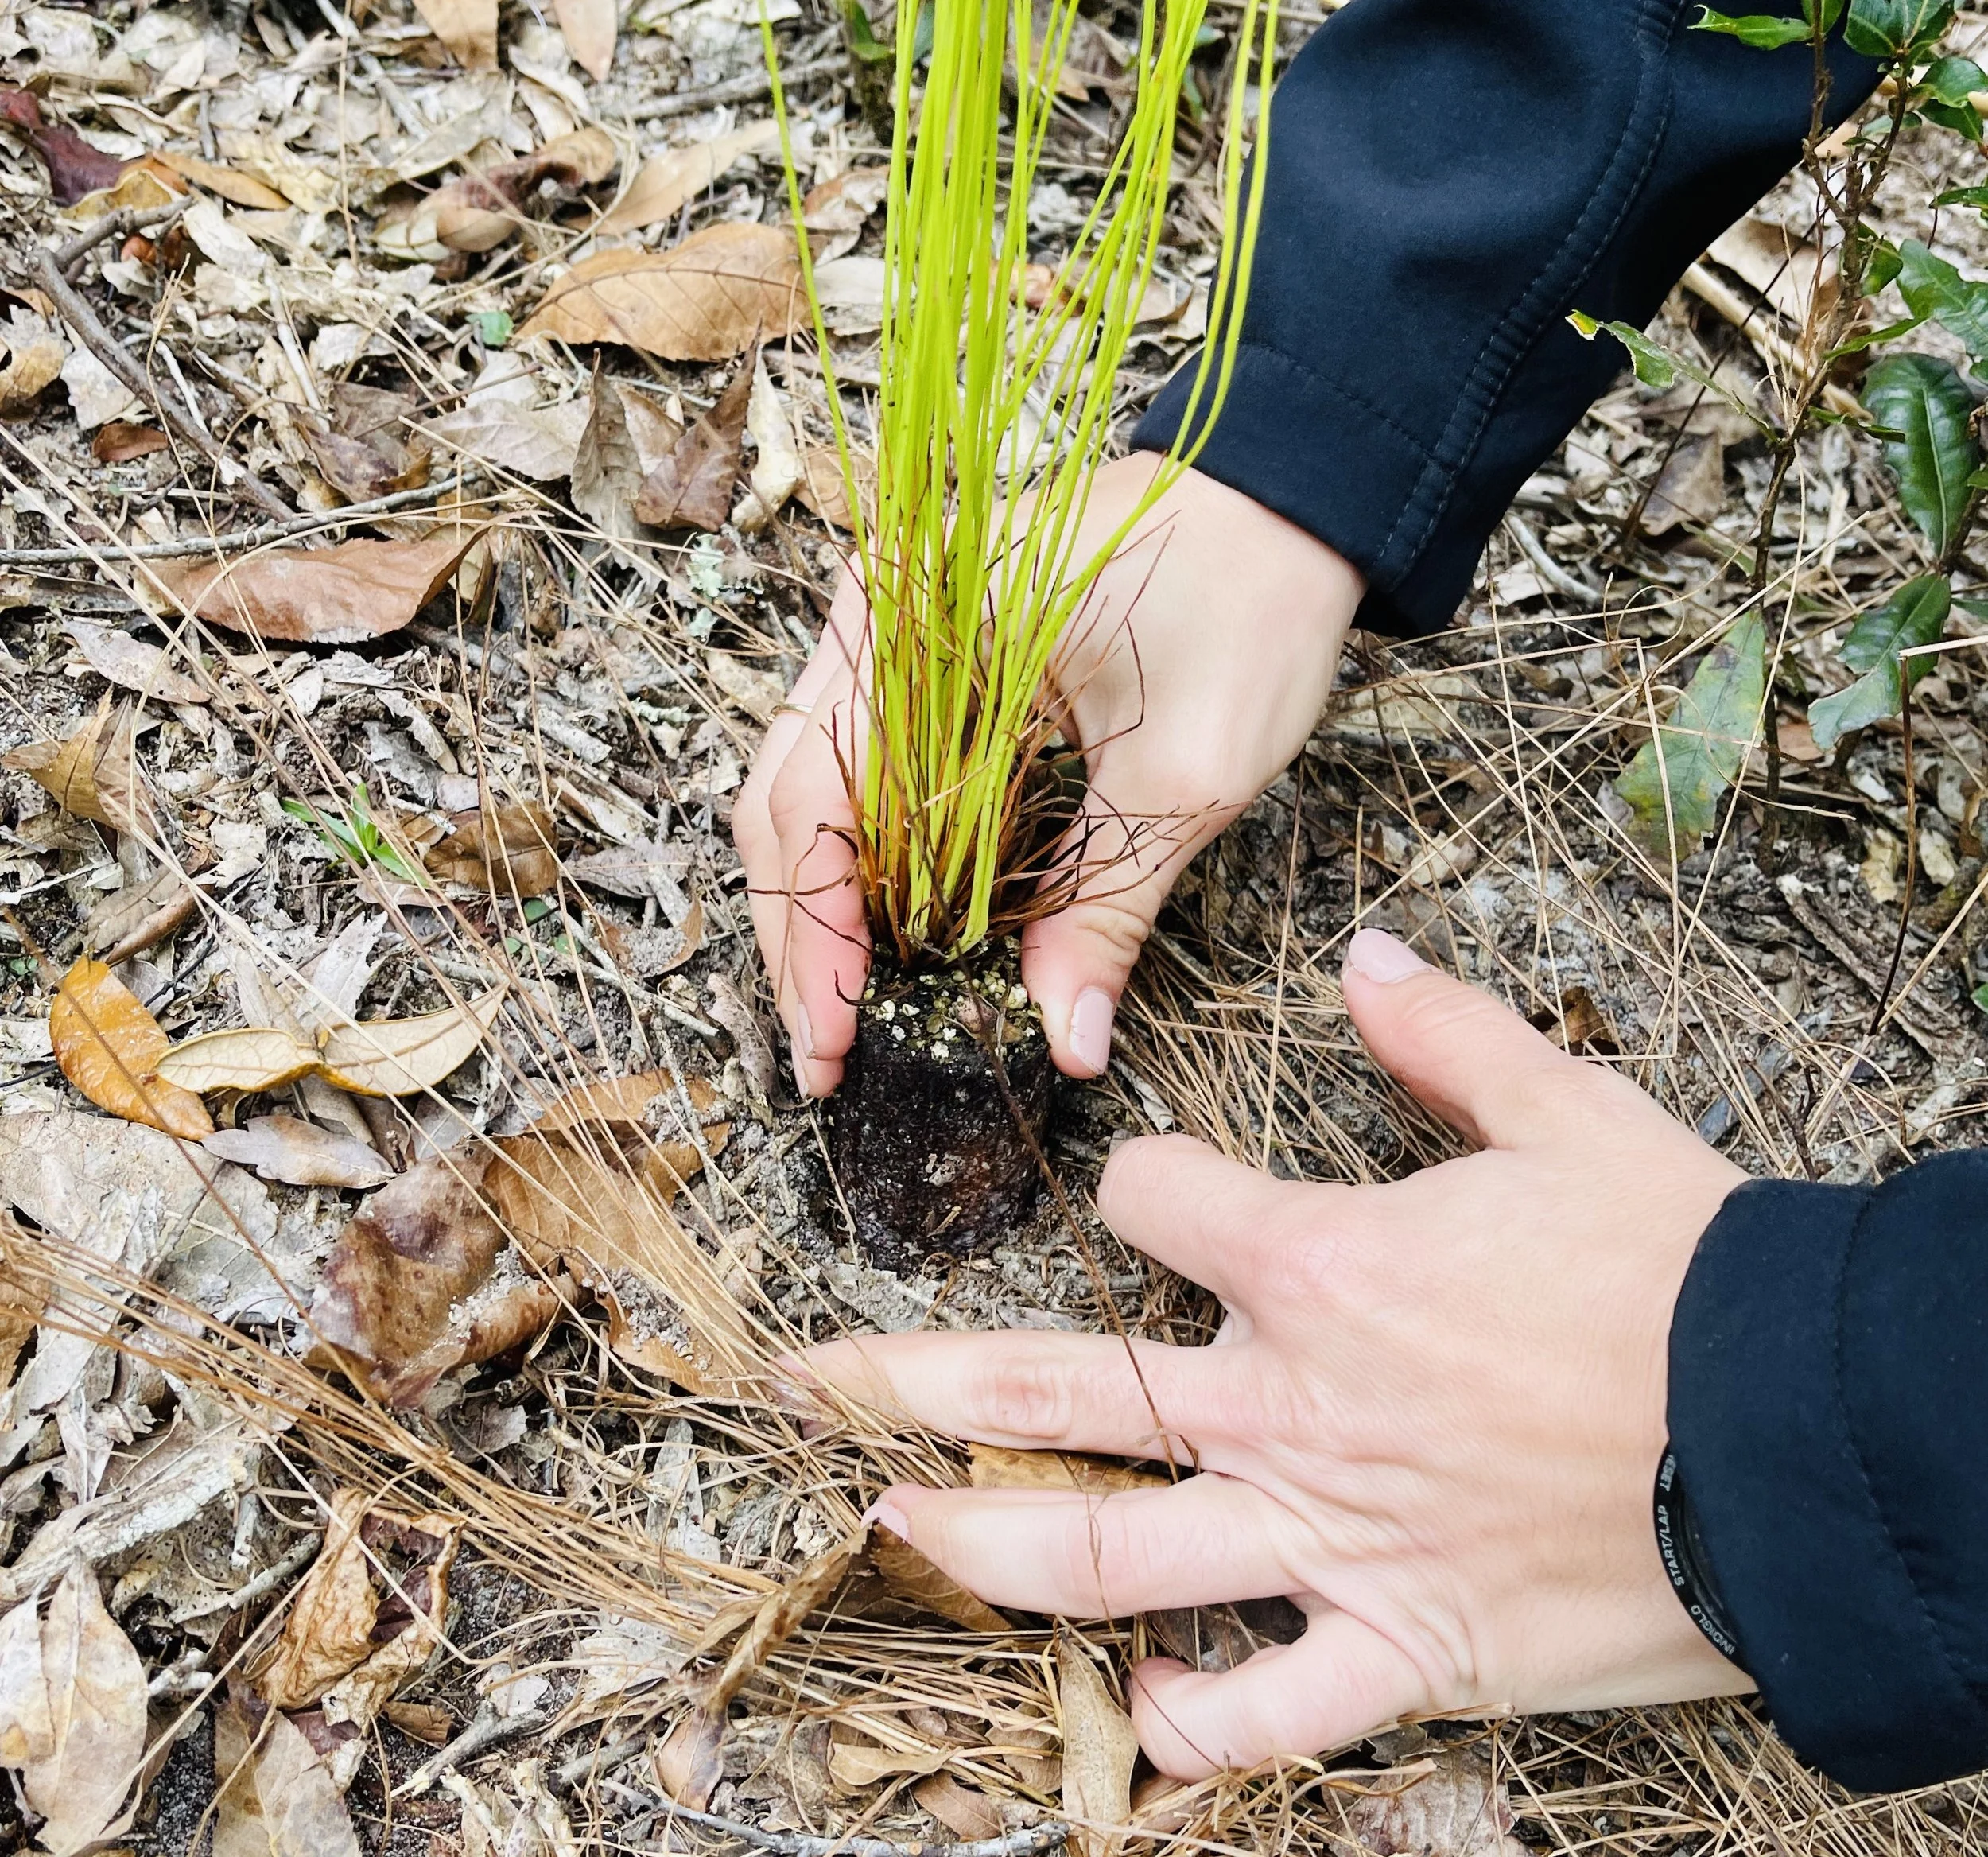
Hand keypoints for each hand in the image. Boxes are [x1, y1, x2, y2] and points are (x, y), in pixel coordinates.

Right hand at [733, 456, 1361, 1095]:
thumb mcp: (1185, 775)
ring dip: (817, 906)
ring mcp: (890, 630)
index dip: (814, 935)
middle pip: (786, 801)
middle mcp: (877, 615)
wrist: (1291, 502)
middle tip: (827, 1054)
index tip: (836, 1038)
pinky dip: (861, 859)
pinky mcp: (922, 657)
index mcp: (918, 621)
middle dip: (799, 940)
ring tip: (845, 1012)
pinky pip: (858, 768)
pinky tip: (882, 936)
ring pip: (807, 790)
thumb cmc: (1250, 601)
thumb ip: (1107, 912)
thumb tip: (1065, 1042)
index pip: (817, 799)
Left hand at [791, 930, 1752, 1777]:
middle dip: (914, 1378)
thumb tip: (1367, 956)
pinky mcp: (1402, 1644)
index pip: (1149, 1201)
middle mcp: (1292, 1400)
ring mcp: (1331, 1533)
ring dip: (977, 1544)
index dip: (1135, 1183)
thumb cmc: (1689, 1274)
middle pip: (1059, 1388)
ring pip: (1110, 1553)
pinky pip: (1271, 1710)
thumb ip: (1444, 1033)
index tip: (1147, 1190)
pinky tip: (1135, 1714)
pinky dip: (1194, 1721)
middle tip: (807, 1378)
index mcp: (1321, 1265)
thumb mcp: (1571, 1112)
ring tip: (881, 1527)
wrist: (1809, 1436)